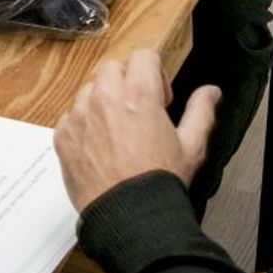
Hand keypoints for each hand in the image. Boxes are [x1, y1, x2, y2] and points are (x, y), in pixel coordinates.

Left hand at [52, 49, 219, 210]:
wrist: (130, 217)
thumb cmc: (158, 183)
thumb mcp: (191, 146)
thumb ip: (201, 111)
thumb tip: (210, 92)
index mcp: (139, 94)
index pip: (143, 55)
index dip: (154, 73)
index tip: (158, 97)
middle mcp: (105, 98)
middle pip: (112, 68)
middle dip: (126, 83)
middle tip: (137, 111)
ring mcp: (80, 116)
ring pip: (88, 90)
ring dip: (101, 102)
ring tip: (116, 132)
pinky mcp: (62, 136)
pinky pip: (69, 116)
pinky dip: (82, 126)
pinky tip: (99, 148)